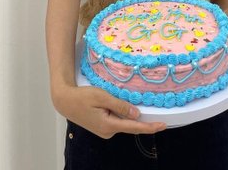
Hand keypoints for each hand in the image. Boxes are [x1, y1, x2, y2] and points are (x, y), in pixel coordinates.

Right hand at [52, 84, 166, 138]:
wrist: (65, 101)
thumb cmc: (82, 97)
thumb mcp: (102, 97)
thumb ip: (120, 106)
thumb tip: (136, 114)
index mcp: (108, 125)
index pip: (134, 127)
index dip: (149, 127)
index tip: (163, 125)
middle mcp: (107, 131)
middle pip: (129, 125)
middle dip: (138, 117)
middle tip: (146, 105)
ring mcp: (104, 130)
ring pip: (122, 121)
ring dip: (125, 112)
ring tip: (114, 98)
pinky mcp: (102, 126)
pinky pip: (116, 120)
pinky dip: (120, 113)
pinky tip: (114, 103)